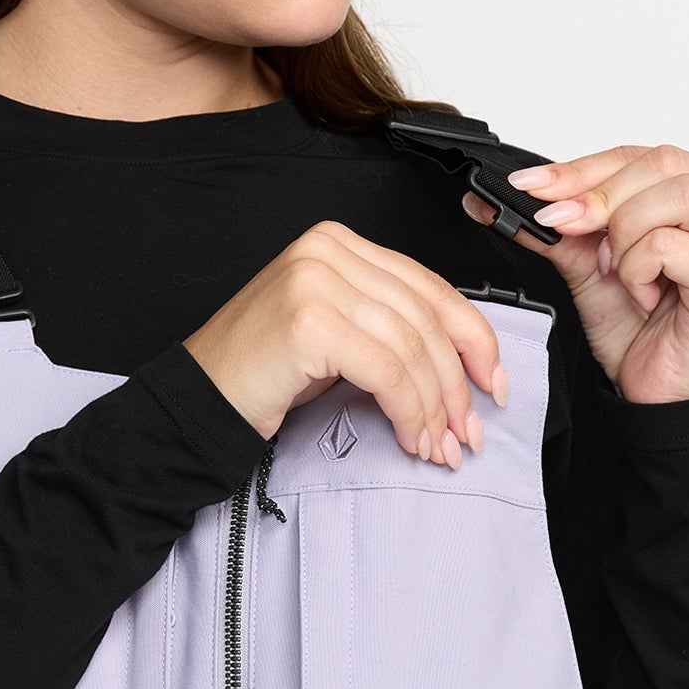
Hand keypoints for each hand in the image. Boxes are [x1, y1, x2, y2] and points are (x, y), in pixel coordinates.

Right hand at [184, 219, 507, 465]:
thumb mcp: (336, 335)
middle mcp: (327, 249)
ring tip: (437, 446)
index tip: (492, 384)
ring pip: (412, 347)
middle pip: (426, 318)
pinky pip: (388, 371)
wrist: (196, 401)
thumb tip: (464, 364)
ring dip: (435, 407)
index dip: (473, 338)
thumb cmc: (260, 373)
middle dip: (457, 384)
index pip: (428, 286)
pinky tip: (411, 437)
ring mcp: (316, 279)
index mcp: (336, 242)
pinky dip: (410, 411)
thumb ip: (389, 327)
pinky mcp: (310, 321)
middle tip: (466, 433)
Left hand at [462, 143, 688, 403]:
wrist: (656, 390)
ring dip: (624, 233)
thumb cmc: (639, 325)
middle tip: (564, 226)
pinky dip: (638, 268)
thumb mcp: (587, 261)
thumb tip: (510, 195)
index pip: (643, 155)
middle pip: (663, 163)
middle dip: (599, 196)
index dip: (583, 168)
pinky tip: (643, 295)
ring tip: (617, 271)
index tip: (531, 186)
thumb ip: (560, 223)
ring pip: (674, 194)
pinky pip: (670, 244)